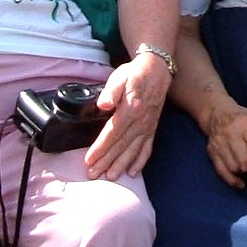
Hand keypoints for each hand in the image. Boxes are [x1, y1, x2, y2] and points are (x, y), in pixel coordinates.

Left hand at [85, 51, 171, 179]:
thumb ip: (111, 91)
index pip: (112, 133)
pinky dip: (140, 161)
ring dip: (121, 165)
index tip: (89, 159)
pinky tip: (133, 172)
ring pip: (133, 150)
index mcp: (130, 109)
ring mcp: (147, 126)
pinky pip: (147, 148)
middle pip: (121, 145)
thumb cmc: (135, 73)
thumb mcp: (120, 76)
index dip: (100, 148)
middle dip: (106, 161)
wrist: (157, 69)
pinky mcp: (152, 128)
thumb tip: (103, 104)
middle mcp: (140, 121)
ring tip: (110, 177)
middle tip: (93, 174)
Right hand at [202, 101, 246, 188]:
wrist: (216, 112)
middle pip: (244, 161)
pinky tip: (240, 183)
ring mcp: (219, 143)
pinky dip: (231, 180)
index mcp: (245, 125)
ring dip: (243, 174)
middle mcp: (231, 134)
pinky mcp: (212, 152)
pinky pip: (221, 171)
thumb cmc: (241, 119)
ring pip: (233, 167)